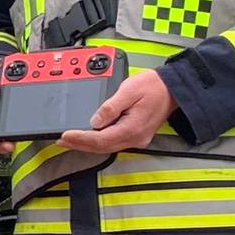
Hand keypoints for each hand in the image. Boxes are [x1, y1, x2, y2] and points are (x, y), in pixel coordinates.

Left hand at [55, 70, 174, 154]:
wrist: (173, 89)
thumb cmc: (154, 86)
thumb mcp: (129, 90)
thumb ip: (110, 107)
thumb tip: (94, 121)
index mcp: (132, 128)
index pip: (100, 139)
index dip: (81, 138)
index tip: (65, 135)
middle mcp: (135, 138)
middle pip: (102, 147)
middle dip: (80, 144)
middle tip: (62, 140)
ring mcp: (136, 139)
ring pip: (106, 147)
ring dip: (87, 144)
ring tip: (70, 140)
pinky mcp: (136, 135)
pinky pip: (113, 142)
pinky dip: (98, 141)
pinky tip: (88, 137)